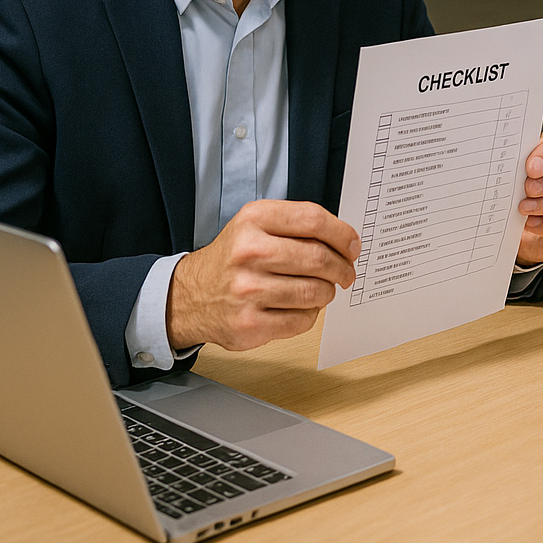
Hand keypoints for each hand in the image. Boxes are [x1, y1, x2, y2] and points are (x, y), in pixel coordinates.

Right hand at [166, 200, 357, 350]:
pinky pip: (302, 320)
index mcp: (254, 220)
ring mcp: (247, 290)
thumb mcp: (256, 225)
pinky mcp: (249, 323)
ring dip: (327, 292)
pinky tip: (300, 307)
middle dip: (342, 268)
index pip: (314, 219)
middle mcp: (248, 252)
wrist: (191, 296)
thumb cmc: (234, 258)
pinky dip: (310, 314)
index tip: (352, 246)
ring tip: (322, 290)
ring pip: (315, 291)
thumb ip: (298, 225)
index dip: (342, 234)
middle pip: (319, 258)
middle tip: (346, 273)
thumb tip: (346, 242)